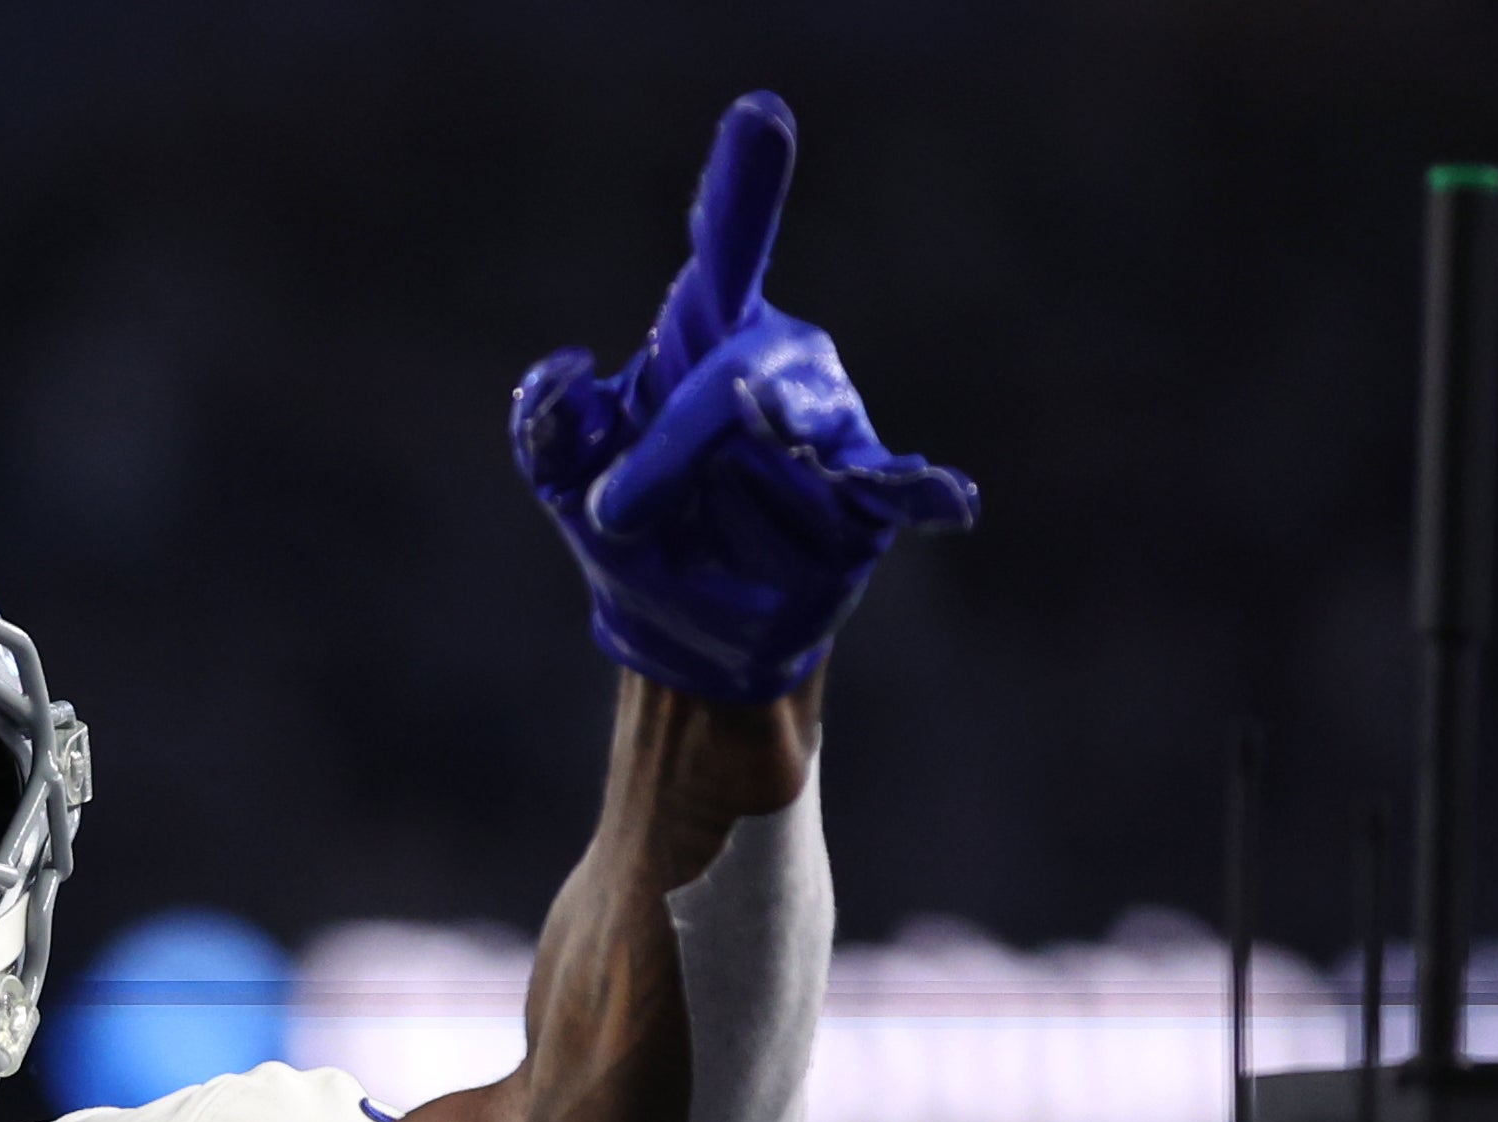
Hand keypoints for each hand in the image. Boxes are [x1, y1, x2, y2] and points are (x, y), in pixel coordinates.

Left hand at [511, 92, 976, 705]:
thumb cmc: (632, 528)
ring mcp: (831, 424)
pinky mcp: (864, 499)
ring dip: (752, 462)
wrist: (682, 628)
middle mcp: (780, 359)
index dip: (744, 185)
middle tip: (614, 512)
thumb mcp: (566, 480)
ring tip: (742, 469)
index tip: (761, 118)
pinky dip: (920, 490)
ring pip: (793, 427)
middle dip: (674, 441)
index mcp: (710, 328)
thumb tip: (568, 370)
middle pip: (737, 369)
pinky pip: (894, 485)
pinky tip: (950, 498)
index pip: (727, 243)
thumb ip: (547, 423)